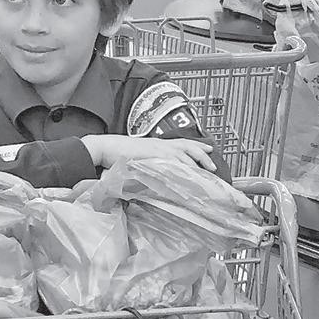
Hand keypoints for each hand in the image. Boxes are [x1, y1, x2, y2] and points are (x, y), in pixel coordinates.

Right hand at [84, 134, 216, 171]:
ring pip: (184, 153)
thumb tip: (156, 175)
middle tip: (213, 165)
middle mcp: (160, 144)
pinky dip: (183, 167)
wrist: (105, 148)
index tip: (209, 149)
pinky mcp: (153, 155)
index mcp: (157, 144)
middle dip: (202, 155)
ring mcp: (157, 149)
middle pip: (187, 147)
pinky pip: (173, 161)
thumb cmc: (117, 154)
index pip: (182, 143)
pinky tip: (191, 173)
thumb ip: (149, 165)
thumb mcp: (138, 159)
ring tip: (208, 170)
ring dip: (197, 162)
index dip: (196, 146)